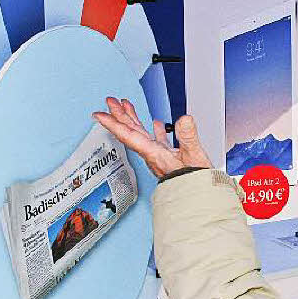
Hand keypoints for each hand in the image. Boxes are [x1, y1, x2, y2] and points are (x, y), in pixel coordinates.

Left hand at [93, 97, 212, 177]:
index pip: (128, 135)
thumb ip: (188, 137)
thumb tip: (184, 119)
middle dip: (119, 115)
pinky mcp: (168, 158)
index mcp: (154, 153)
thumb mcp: (194, 157)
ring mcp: (159, 157)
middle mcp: (152, 155)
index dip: (113, 123)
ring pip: (141, 134)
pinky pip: (156, 140)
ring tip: (126, 106)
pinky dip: (154, 130)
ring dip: (132, 119)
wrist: (198, 197)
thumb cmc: (194, 184)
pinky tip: (155, 124)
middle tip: (110, 101)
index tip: (99, 114)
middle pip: (130, 132)